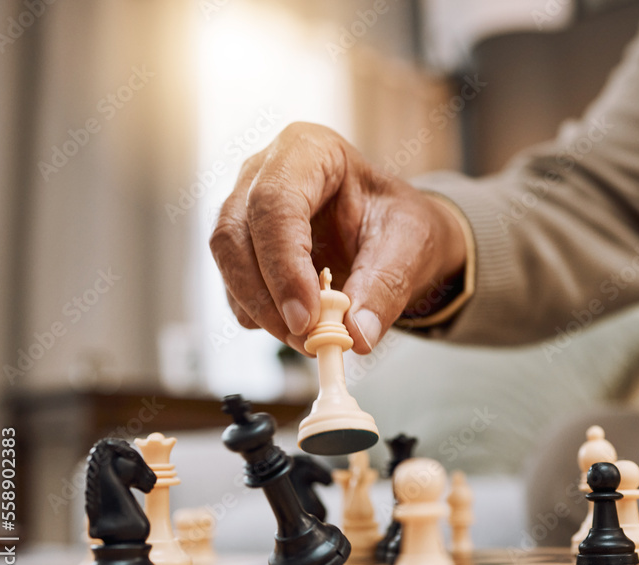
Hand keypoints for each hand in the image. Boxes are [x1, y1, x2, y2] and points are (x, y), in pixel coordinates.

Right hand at [210, 122, 467, 354]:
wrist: (395, 236)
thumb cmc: (401, 224)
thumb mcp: (409, 247)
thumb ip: (384, 288)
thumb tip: (356, 336)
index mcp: (309, 150)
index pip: (275, 203)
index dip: (283, 264)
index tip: (306, 317)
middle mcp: (264, 172)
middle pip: (236, 233)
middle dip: (266, 296)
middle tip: (307, 337)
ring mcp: (244, 207)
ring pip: (228, 262)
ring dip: (263, 312)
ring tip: (312, 340)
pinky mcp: (242, 249)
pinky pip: (234, 287)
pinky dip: (262, 317)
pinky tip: (300, 328)